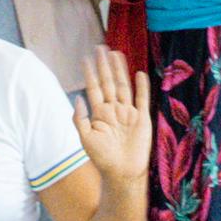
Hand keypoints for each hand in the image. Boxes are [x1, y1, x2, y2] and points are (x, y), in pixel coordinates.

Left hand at [77, 51, 151, 179]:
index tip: (86, 58)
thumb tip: (77, 98)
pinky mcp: (142, 119)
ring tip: (116, 54)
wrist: (122, 173)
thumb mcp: (85, 139)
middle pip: (108, 82)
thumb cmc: (102, 158)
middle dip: (104, 65)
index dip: (90, 73)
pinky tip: (139, 74)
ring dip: (120, 71)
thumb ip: (79, 119)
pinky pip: (142, 99)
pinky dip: (141, 87)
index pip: (94, 88)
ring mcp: (128, 113)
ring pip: (123, 86)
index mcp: (99, 113)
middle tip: (101, 47)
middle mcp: (114, 110)